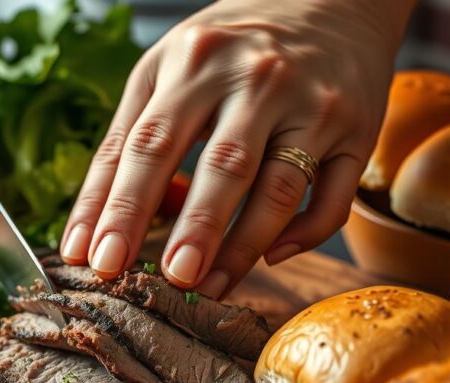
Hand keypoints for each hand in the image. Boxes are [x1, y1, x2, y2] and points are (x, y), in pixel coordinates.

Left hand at [59, 0, 412, 297]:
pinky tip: (272, 256)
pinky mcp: (356, 129)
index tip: (93, 258)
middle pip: (220, 164)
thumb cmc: (232, 48)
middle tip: (166, 280)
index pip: (148, 144)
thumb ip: (131, 136)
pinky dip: (303, 233)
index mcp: (196, 60)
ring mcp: (311, 104)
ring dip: (241, 246)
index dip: (117, 205)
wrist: (330, 0)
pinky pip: (332, 196)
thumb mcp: (168, 68)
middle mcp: (256, 78)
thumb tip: (95, 223)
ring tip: (207, 287)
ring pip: (278, 187)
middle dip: (191, 227)